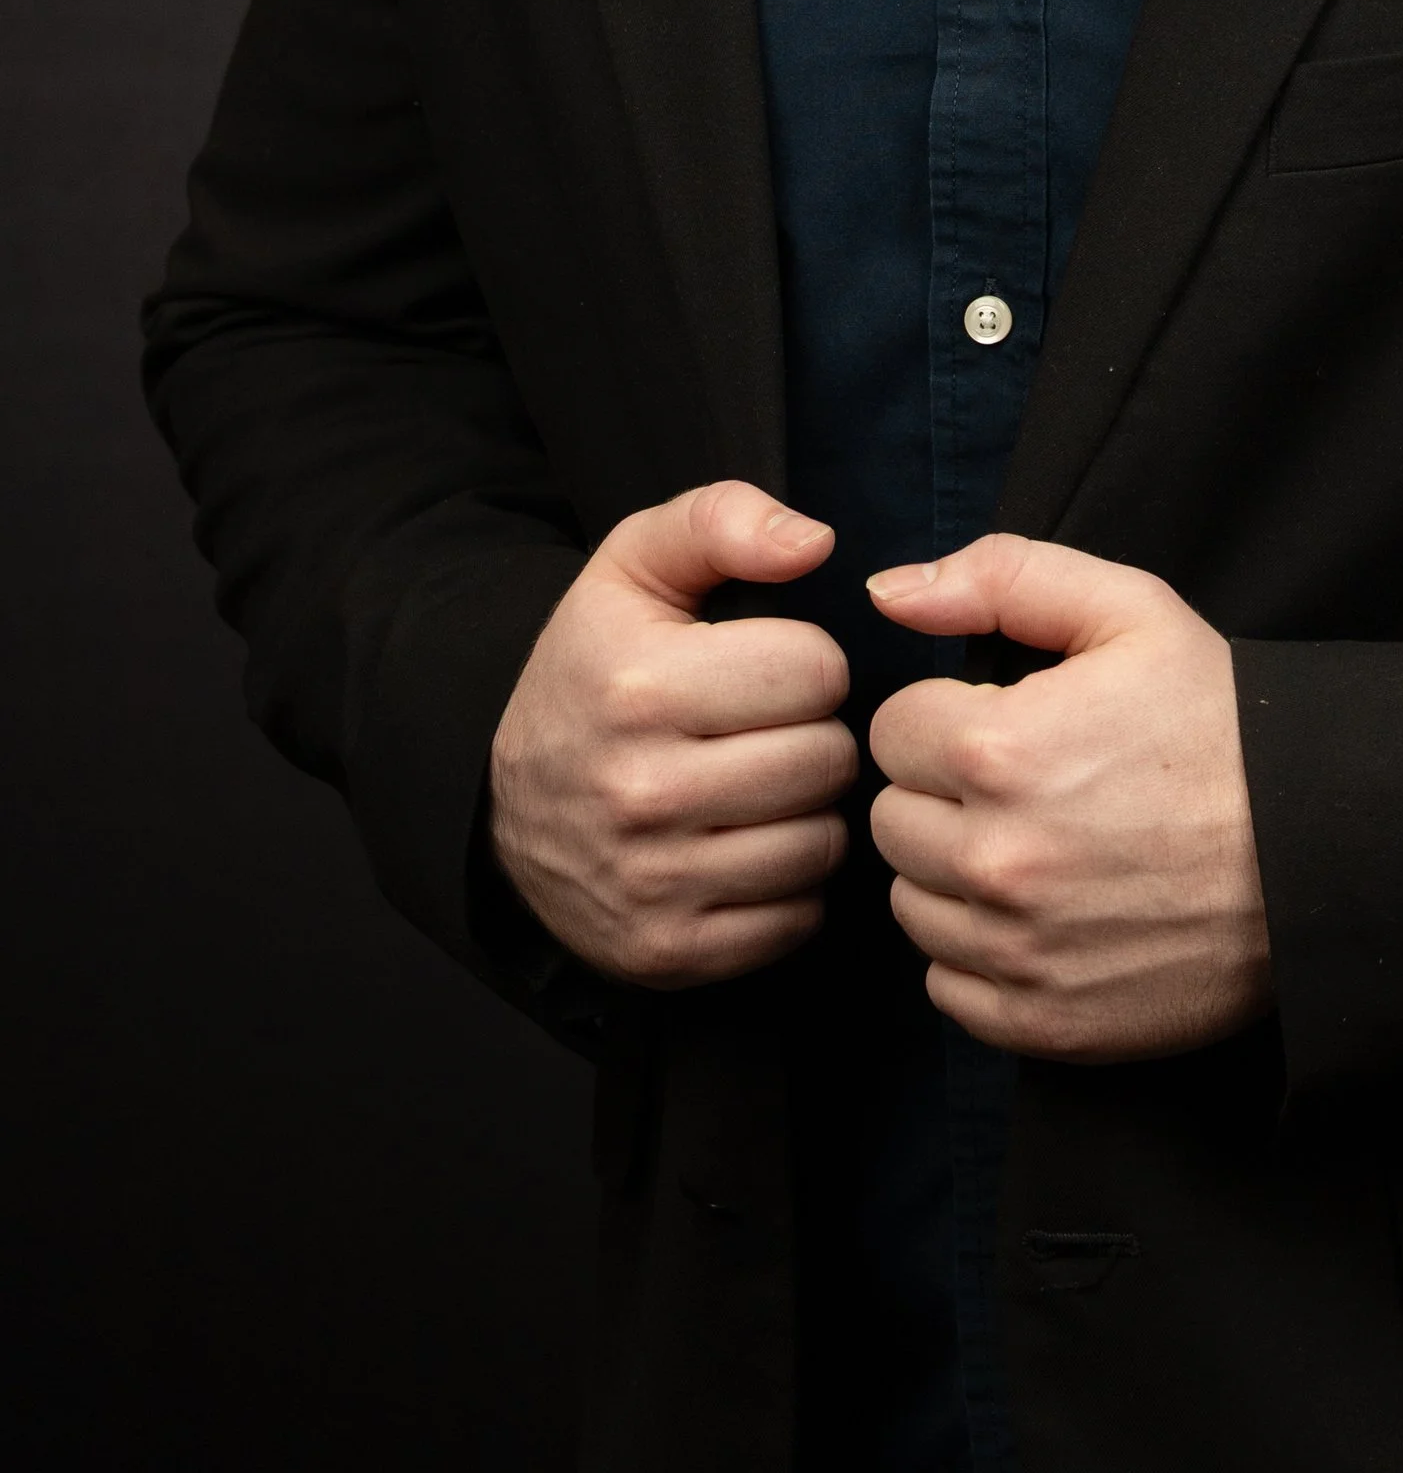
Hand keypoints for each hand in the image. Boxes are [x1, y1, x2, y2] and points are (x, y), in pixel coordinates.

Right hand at [488, 481, 851, 987]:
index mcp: (640, 687)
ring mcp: (653, 883)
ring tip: (759, 787)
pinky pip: (797, 918)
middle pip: (828, 759)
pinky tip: (744, 848)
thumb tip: (816, 542)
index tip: (763, 669)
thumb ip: (722, 519)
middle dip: (813, 735)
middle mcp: (641, 791)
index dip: (804, 662)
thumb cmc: (597, 668)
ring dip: (808, 813)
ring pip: (823, 843)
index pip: (816, 669)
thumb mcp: (635, 567)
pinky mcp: (668, 953)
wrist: (504, 806)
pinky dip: (788, 886)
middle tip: (766, 731)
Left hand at [866, 536, 1270, 1061]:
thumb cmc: (1224, 725)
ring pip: (912, 905)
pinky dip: (983, 954)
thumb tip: (888, 593)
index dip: (948, 719)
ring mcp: (1017, 951)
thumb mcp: (1130, 612)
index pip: (892, 731)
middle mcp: (994, 860)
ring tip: (1041, 848)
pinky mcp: (1041, 1022)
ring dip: (956, 877)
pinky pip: (948, 986)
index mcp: (999, 749)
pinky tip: (1047, 916)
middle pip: (892, 821)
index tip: (1006, 725)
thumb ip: (1000, 578)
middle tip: (1026, 788)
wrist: (1320, 850)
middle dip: (944, 796)